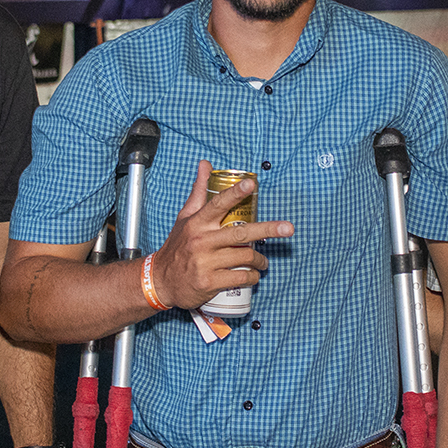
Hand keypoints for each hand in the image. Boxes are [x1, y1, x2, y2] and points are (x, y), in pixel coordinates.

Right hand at [151, 161, 292, 309]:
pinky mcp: (209, 282)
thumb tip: (206, 164)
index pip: (218, 204)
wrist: (160, 280)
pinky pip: (240, 277)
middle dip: (268, 230)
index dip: (235, 193)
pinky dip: (253, 276)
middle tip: (287, 228)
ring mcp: (205, 262)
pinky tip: (254, 274)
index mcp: (197, 223)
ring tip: (263, 261)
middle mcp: (201, 241)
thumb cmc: (177, 247)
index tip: (252, 185)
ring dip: (260, 259)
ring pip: (244, 256)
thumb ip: (199, 191)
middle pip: (241, 233)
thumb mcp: (185, 217)